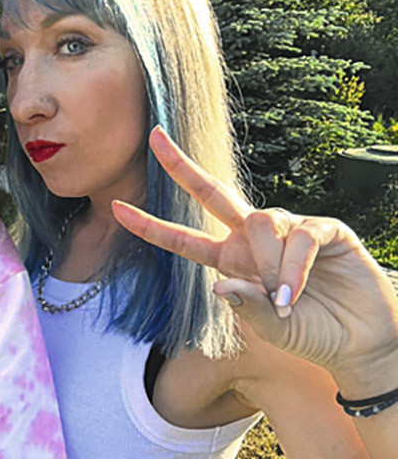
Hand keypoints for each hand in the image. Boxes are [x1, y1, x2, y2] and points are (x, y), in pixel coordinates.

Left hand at [111, 126, 397, 380]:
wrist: (361, 341)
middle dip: (181, 165)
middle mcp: (253, 238)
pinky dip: (295, 267)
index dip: (150, 226)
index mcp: (230, 259)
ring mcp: (288, 229)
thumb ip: (246, 308)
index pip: (183, 240)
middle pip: (211, 192)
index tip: (117, 208)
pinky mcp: (323, 229)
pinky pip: (300, 237)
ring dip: (269, 265)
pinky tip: (297, 291)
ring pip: (261, 223)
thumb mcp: (271, 329)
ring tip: (286, 299)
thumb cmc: (311, 332)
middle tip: (154, 137)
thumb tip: (219, 284)